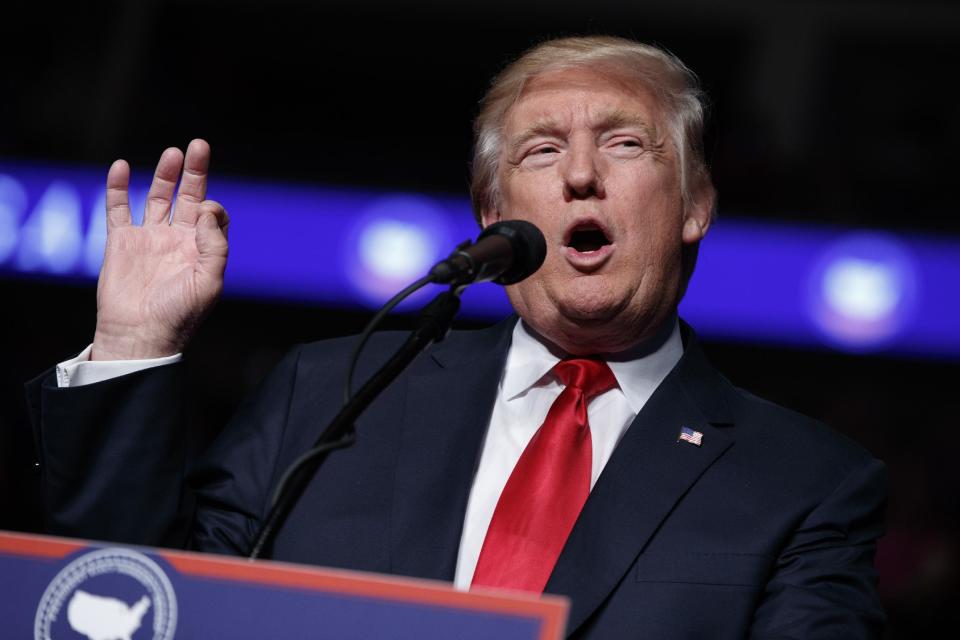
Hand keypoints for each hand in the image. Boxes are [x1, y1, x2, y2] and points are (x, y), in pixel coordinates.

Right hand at [91, 139, 229, 360]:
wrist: (139, 335)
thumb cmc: (179, 314)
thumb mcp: (209, 281)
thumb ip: (214, 244)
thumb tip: (205, 208)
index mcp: (201, 250)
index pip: (211, 215)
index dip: (212, 207)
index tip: (204, 211)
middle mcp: (176, 240)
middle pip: (188, 197)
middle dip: (194, 172)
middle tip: (199, 145)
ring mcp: (148, 239)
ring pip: (157, 198)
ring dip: (165, 175)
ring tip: (173, 152)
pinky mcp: (121, 241)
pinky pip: (118, 208)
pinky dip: (118, 187)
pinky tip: (121, 165)